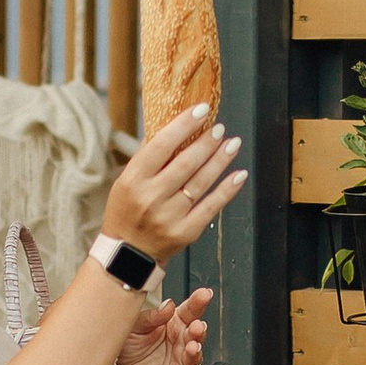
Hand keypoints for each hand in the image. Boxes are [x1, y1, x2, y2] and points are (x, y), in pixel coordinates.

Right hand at [103, 107, 245, 264]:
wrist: (128, 255)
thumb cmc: (127, 211)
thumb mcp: (126, 181)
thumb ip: (148, 157)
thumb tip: (174, 125)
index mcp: (133, 180)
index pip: (161, 145)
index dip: (183, 125)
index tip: (201, 110)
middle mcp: (150, 197)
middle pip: (185, 163)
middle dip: (206, 142)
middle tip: (220, 128)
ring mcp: (169, 216)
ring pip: (201, 182)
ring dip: (220, 160)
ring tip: (232, 144)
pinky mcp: (185, 232)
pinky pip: (211, 206)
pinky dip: (227, 189)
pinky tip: (239, 174)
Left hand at [115, 287, 212, 364]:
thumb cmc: (126, 345)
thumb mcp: (135, 325)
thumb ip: (153, 317)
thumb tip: (168, 305)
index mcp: (173, 324)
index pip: (189, 311)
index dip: (198, 302)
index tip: (204, 294)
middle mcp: (180, 342)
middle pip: (196, 333)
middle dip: (198, 329)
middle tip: (196, 326)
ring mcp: (179, 362)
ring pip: (195, 356)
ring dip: (196, 351)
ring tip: (192, 346)